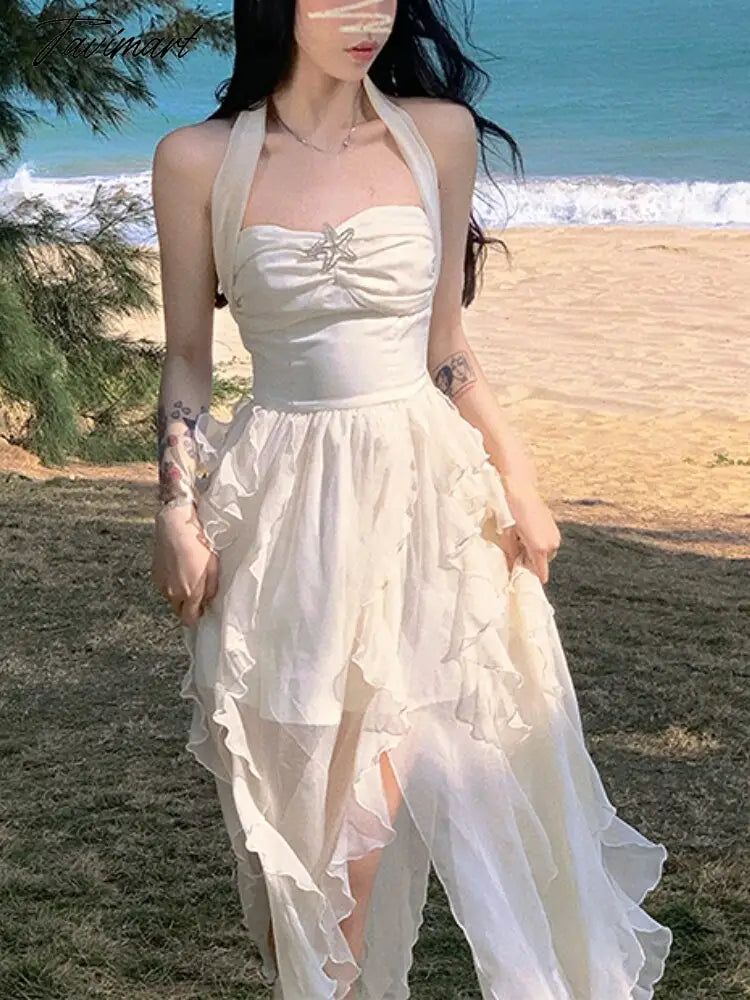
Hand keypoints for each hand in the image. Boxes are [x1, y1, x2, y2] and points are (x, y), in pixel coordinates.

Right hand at [151, 502, 219, 625]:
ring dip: (178, 593)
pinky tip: (177, 569)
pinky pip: (164, 586)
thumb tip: (207, 600)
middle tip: (196, 594)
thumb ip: (211, 589)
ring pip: (171, 598)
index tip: (200, 611)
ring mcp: (162, 585)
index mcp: (190, 593)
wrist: (175, 528)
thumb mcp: (213, 568)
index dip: (196, 617)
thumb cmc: (197, 545)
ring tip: (187, 576)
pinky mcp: (155, 575)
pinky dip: (170, 582)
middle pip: (179, 611)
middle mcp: (174, 593)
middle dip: (187, 606)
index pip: (189, 619)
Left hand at [499, 477, 561, 584]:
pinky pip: (548, 542)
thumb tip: (511, 568)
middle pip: (542, 563)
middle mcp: (551, 543)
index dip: (531, 577)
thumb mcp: (507, 536)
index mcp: (540, 548)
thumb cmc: (511, 511)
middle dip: (531, 561)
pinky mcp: (555, 527)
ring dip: (535, 551)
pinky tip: (527, 532)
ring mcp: (555, 535)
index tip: (522, 577)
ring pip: (546, 552)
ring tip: (520, 538)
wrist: (520, 489)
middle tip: (516, 551)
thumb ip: (511, 555)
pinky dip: (539, 542)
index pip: (541, 573)